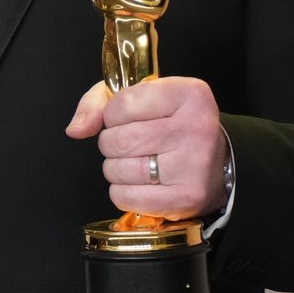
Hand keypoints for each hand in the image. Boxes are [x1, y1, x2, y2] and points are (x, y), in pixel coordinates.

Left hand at [66, 76, 229, 220]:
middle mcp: (195, 128)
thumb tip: (76, 129)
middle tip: (128, 144)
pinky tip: (140, 183)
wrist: (217, 163)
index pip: (121, 104)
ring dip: (115, 168)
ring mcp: (193, 165)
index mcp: (189, 94)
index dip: (112, 114)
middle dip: (111, 143)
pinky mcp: (185, 198)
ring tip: (136, 163)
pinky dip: (123, 192)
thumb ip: (101, 101)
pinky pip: (126, 197)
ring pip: (119, 169)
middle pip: (118, 140)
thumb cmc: (173, 125)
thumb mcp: (145, 97)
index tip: (126, 119)